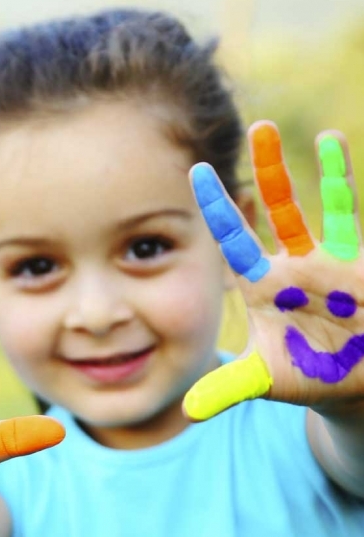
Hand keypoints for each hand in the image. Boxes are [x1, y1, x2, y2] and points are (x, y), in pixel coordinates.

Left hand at [184, 121, 363, 419]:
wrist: (357, 384)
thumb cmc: (309, 376)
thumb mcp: (267, 381)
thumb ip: (229, 387)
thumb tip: (188, 410)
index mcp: (264, 284)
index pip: (236, 238)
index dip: (220, 207)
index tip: (199, 170)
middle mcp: (296, 264)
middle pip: (280, 207)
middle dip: (270, 170)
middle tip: (257, 126)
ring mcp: (336, 263)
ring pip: (331, 207)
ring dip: (330, 171)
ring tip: (323, 133)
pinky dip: (358, 192)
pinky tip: (348, 151)